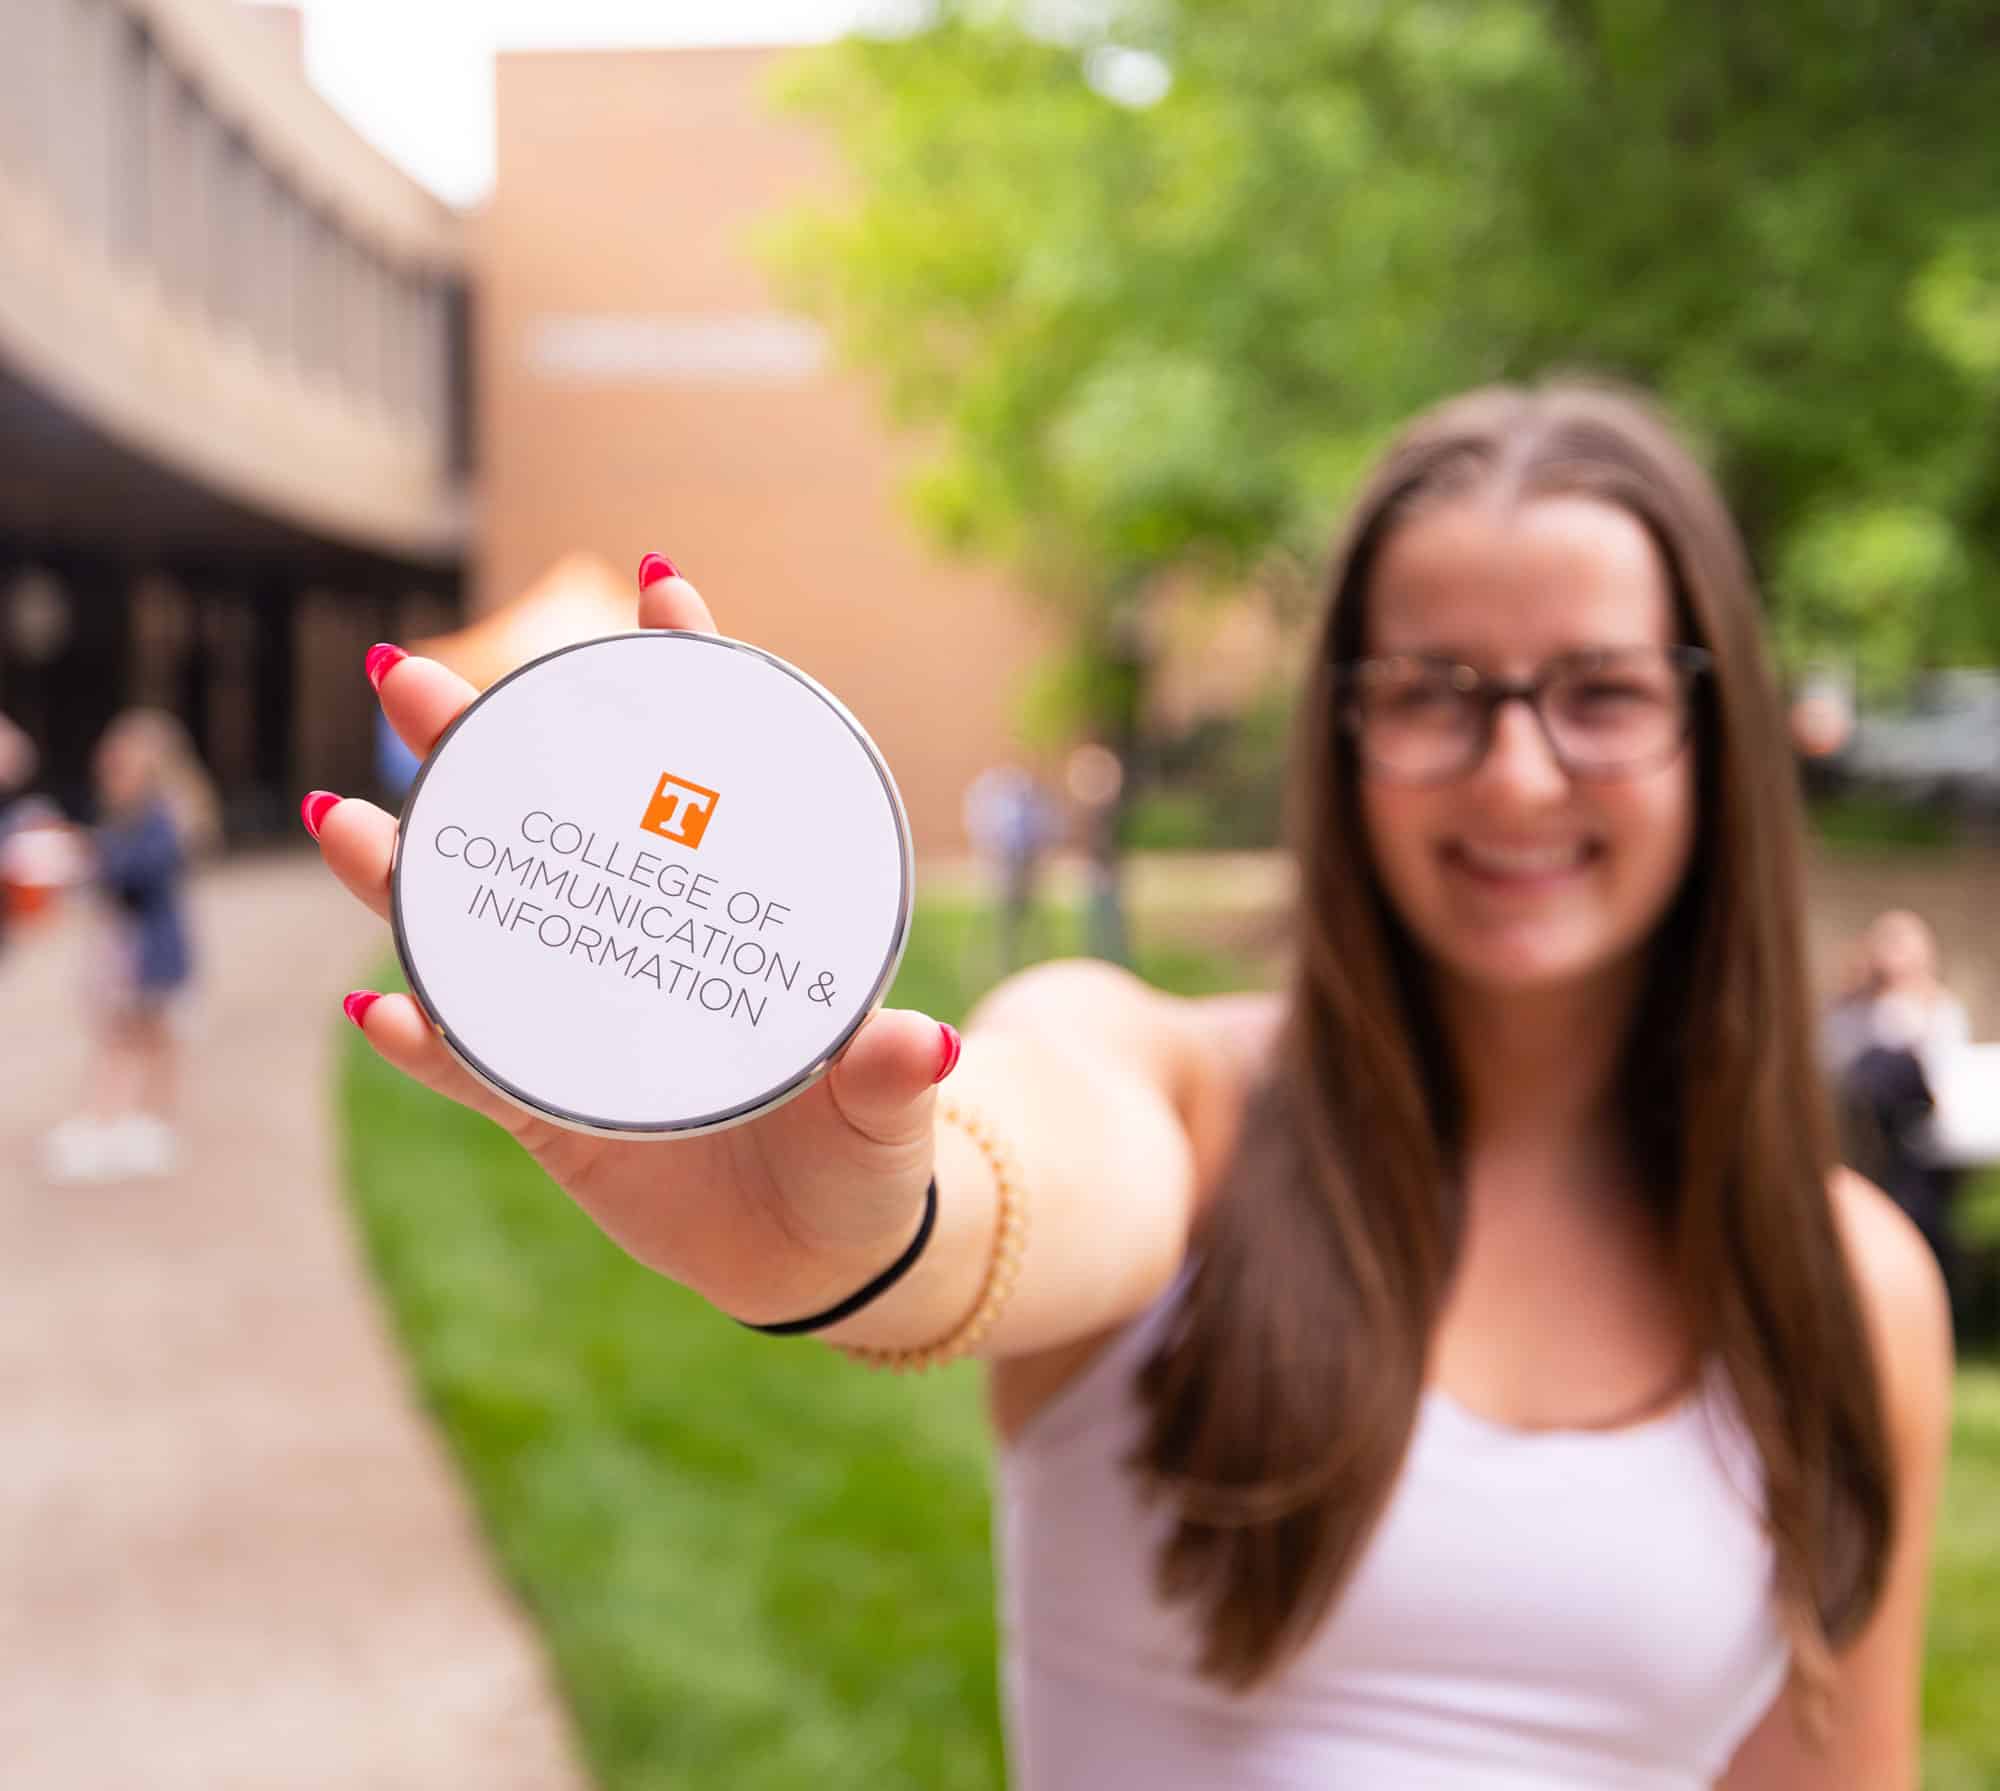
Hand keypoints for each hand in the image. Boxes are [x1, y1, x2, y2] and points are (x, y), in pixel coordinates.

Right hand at [308, 558, 956, 1317]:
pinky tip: (377, 1006)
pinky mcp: (548, 1115)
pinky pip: (474, 1073)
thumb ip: (891, 1076)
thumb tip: (922, 1039)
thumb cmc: (865, 1154)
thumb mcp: (886, 1111)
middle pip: (551, 829)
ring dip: (410, 879)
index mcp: (731, 918)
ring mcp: (584, 1026)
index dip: (685, 682)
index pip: (705, 778)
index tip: (663, 588)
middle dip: (477, 750)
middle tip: (401, 677)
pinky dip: (426, 1044)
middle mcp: (643, 950)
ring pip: (480, 937)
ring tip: (346, 823)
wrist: (814, 1253)